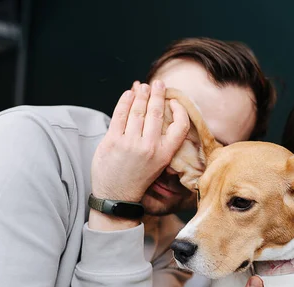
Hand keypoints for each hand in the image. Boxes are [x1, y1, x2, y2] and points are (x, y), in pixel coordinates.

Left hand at [91, 81, 189, 201]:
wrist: (116, 196)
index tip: (174, 101)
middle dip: (157, 94)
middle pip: (156, 113)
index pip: (180, 126)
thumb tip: (159, 113)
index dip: (180, 110)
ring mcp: (129, 144)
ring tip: (142, 86)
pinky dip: (125, 101)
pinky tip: (129, 94)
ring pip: (137, 111)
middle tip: (158, 83)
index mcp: (164, 154)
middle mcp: (149, 147)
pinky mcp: (112, 141)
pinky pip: (119, 115)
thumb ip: (160, 141)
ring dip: (141, 94)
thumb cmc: (138, 178)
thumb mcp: (158, 164)